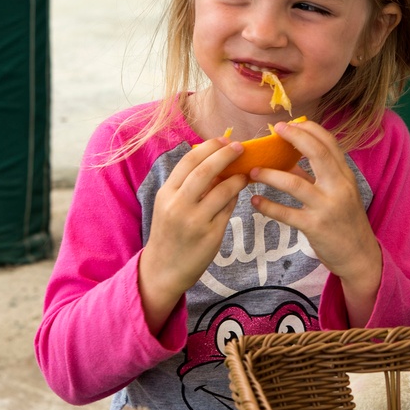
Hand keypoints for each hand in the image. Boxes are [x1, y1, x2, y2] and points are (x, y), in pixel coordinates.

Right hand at [138, 138, 247, 334]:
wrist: (163, 269)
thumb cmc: (169, 231)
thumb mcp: (169, 204)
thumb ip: (187, 184)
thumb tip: (215, 159)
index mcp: (166, 193)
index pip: (188, 162)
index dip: (209, 147)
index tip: (224, 139)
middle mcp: (178, 206)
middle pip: (205, 171)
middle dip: (225, 155)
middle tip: (241, 147)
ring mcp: (195, 221)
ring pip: (222, 190)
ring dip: (237, 178)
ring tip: (245, 173)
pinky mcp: (211, 235)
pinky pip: (229, 209)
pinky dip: (236, 197)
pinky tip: (239, 193)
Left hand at [249, 120, 381, 326]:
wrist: (359, 255)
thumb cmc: (346, 221)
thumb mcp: (338, 194)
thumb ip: (316, 177)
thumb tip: (288, 160)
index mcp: (345, 176)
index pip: (330, 143)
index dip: (309, 129)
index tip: (290, 124)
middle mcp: (339, 187)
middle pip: (317, 154)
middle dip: (295, 138)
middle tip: (275, 131)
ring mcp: (327, 207)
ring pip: (295, 184)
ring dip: (271, 174)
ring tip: (253, 170)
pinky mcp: (315, 227)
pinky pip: (287, 214)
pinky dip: (268, 206)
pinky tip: (255, 201)